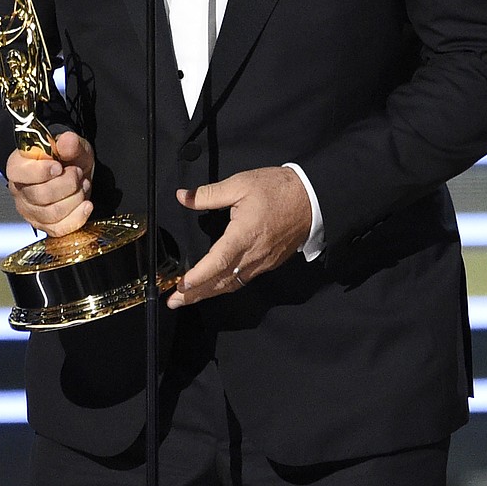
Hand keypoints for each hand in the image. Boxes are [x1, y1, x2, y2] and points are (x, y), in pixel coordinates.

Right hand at [6, 130, 94, 236]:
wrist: (75, 172)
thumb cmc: (66, 157)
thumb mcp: (71, 144)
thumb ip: (69, 142)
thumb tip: (67, 141)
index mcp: (18, 166)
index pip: (21, 173)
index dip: (42, 172)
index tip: (59, 167)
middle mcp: (19, 191)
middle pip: (40, 195)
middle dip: (67, 184)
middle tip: (77, 173)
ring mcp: (30, 211)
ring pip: (52, 213)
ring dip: (75, 198)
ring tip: (82, 185)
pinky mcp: (44, 226)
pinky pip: (59, 229)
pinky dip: (77, 217)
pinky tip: (86, 204)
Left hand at [166, 166, 311, 308]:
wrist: (312, 198)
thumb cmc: (278, 189)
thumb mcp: (241, 184)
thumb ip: (209, 194)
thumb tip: (183, 196)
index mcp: (244, 235)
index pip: (218, 262)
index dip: (199, 276)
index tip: (182, 284)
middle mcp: (253, 255)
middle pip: (221, 281)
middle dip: (195, 294)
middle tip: (173, 301)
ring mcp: (262, 262)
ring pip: (232, 284)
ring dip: (208, 293)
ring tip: (187, 298)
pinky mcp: (269, 263)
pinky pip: (243, 280)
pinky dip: (225, 286)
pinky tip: (216, 286)